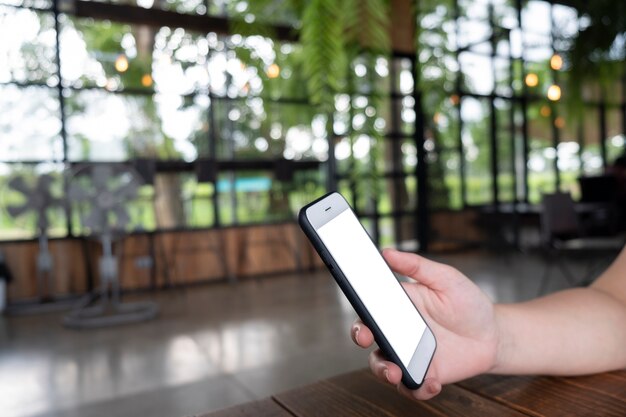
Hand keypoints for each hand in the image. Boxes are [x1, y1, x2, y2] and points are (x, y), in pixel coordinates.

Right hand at [351, 249, 498, 399]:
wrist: (493, 334)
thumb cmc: (467, 302)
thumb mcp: (446, 278)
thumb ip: (417, 266)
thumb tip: (387, 252)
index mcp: (398, 306)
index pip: (369, 310)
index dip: (359, 315)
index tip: (361, 318)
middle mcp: (398, 332)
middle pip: (368, 338)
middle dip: (360, 339)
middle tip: (367, 338)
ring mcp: (410, 355)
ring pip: (383, 366)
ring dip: (384, 371)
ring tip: (396, 372)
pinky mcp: (426, 374)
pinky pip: (412, 387)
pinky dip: (418, 389)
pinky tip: (433, 382)